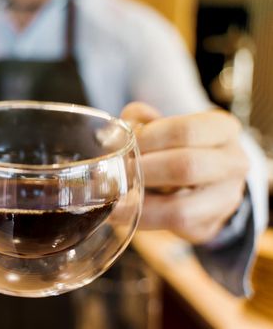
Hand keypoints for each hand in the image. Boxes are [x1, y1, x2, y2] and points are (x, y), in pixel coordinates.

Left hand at [121, 102, 248, 243]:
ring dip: (140, 202)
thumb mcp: (159, 124)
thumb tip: (114, 134)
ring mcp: (226, 198)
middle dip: (144, 171)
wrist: (201, 180)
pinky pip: (171, 227)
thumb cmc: (174, 145)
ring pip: (181, 208)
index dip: (148, 139)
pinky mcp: (209, 225)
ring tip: (114, 196)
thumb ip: (139, 121)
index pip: (185, 131)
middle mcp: (233, 163)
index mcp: (223, 128)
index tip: (122, 145)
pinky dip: (142, 219)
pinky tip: (121, 212)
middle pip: (186, 167)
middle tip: (116, 171)